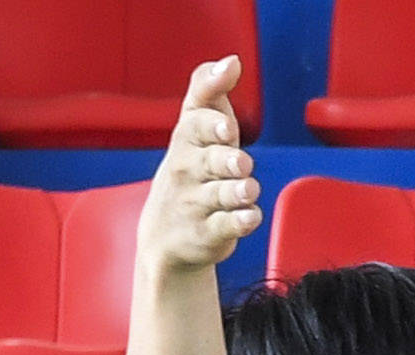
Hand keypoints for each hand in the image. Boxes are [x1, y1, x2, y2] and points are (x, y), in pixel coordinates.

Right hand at [137, 59, 259, 279]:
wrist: (164, 235)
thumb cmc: (191, 169)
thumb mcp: (195, 129)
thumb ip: (209, 92)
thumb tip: (231, 60)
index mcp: (187, 139)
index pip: (195, 123)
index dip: (211, 123)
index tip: (226, 126)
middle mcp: (187, 170)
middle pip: (208, 160)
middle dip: (225, 160)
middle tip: (241, 162)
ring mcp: (196, 203)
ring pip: (218, 194)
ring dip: (236, 191)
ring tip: (248, 189)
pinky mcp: (207, 233)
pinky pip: (224, 227)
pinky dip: (239, 222)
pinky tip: (250, 216)